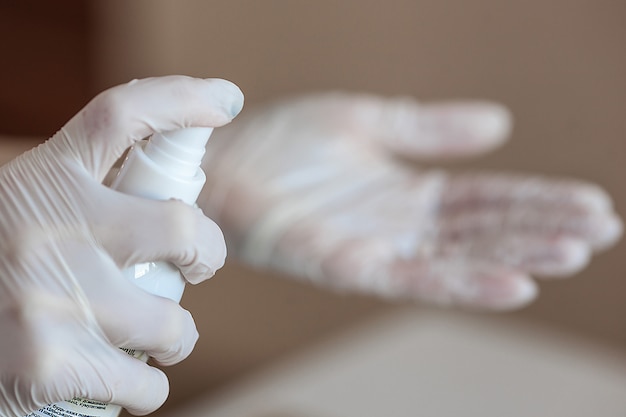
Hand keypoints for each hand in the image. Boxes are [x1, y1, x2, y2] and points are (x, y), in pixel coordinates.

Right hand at [0, 76, 242, 415]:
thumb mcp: (25, 211)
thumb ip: (81, 202)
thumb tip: (164, 198)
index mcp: (45, 180)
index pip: (120, 114)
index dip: (182, 98)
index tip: (227, 99)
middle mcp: (50, 228)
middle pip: (181, 226)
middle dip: (208, 253)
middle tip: (199, 265)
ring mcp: (52, 297)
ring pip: (173, 324)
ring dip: (178, 337)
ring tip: (158, 339)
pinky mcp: (49, 365)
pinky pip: (146, 383)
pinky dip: (147, 387)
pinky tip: (126, 380)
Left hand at [199, 92, 621, 309]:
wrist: (223, 159)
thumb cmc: (283, 141)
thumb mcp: (365, 119)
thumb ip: (427, 126)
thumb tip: (500, 125)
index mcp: (407, 190)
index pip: (485, 197)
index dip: (536, 200)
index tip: (591, 201)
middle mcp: (399, 224)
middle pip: (482, 228)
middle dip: (540, 228)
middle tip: (601, 229)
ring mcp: (376, 247)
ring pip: (459, 257)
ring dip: (515, 257)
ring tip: (572, 252)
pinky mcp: (346, 265)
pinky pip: (412, 278)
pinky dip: (462, 284)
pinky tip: (513, 285)